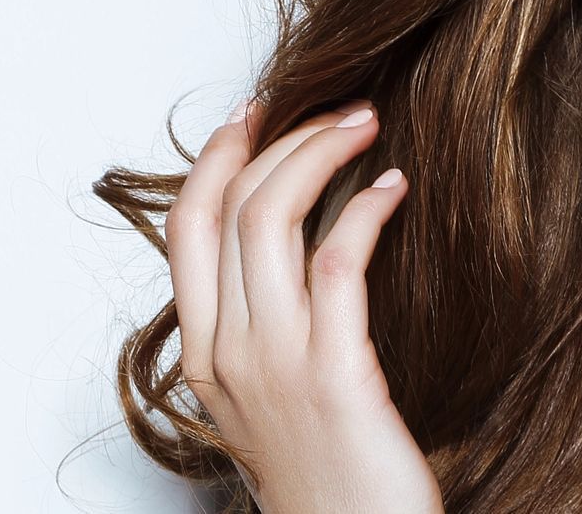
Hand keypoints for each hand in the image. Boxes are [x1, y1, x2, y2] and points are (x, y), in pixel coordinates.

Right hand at [165, 99, 441, 513]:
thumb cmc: (328, 476)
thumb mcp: (270, 397)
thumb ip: (264, 328)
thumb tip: (296, 248)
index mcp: (202, 355)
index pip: (186, 228)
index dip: (217, 158)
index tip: (254, 112)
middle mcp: (226, 354)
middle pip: (230, 208)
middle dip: (282, 138)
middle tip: (336, 106)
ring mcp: (274, 364)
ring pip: (273, 219)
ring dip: (323, 154)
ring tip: (367, 125)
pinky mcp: (334, 374)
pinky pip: (337, 262)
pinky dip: (365, 209)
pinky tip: (395, 187)